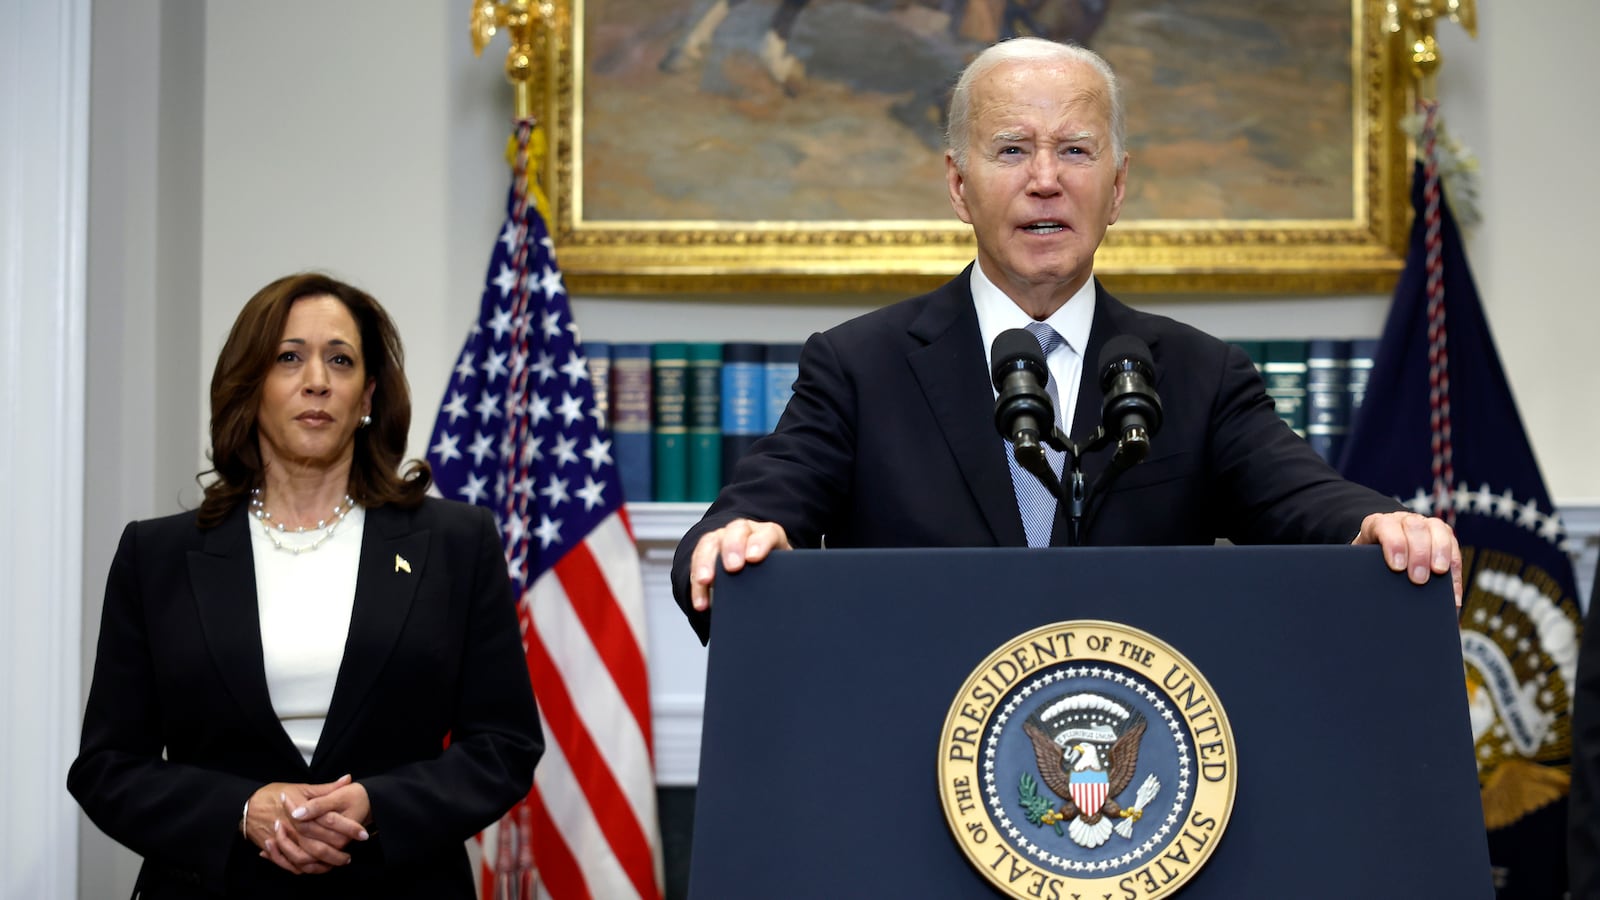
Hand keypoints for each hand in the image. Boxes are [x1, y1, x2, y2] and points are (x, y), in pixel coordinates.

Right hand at [246, 775, 369, 874]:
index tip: (362, 833)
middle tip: (351, 854)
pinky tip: (318, 867)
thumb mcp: (301, 788)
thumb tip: (348, 779)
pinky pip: (292, 865)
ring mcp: (284, 841)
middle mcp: (293, 828)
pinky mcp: (276, 850)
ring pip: (307, 859)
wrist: (247, 807)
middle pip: (320, 845)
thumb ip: (326, 788)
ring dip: (324, 863)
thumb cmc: (274, 795)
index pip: (330, 821)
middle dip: (338, 852)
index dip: (348, 828)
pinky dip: (306, 869)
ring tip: (338, 862)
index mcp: (302, 811)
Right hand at [688, 518, 791, 611]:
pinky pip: (697, 563)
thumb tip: (785, 599)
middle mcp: (744, 531)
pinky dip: (696, 584)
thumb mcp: (782, 572)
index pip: (766, 533)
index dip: (760, 543)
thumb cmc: (775, 571)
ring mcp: (723, 538)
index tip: (754, 558)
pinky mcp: (706, 551)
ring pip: (710, 543)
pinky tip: (700, 601)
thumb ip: (784, 578)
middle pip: (736, 531)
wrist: (759, 567)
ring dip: (706, 562)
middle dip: (732, 548)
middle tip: (732, 567)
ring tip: (705, 581)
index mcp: (768, 534)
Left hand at [1353, 511, 1461, 605]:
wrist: (1379, 548)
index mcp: (1379, 523)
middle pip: (1415, 527)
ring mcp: (1425, 525)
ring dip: (1441, 554)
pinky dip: (1455, 571)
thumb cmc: (1368, 559)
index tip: (1397, 567)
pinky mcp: (1443, 536)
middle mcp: (1403, 520)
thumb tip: (1373, 591)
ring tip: (1439, 574)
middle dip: (1419, 553)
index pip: (1386, 526)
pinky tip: (1453, 592)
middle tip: (1418, 578)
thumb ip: (1367, 568)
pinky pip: (1454, 549)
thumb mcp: (1362, 561)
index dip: (1394, 544)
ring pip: (1439, 531)